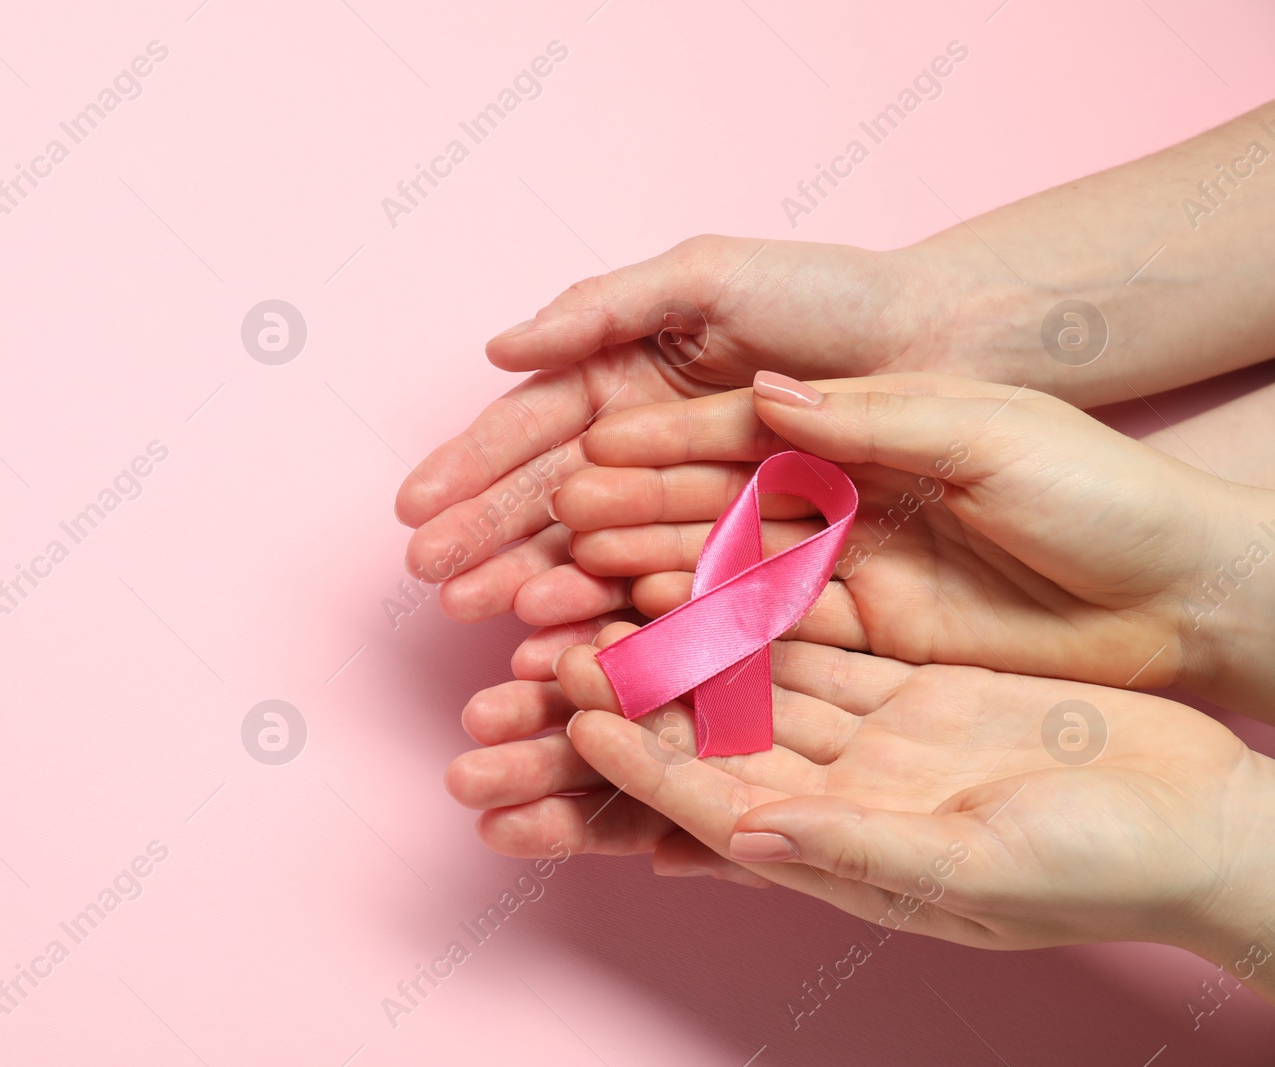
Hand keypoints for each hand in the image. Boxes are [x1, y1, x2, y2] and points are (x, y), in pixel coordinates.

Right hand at [396, 236, 932, 623]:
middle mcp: (649, 454)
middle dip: (488, 540)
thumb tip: (495, 347)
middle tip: (430, 579)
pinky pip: (677, 592)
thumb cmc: (828, 295)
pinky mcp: (751, 561)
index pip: (532, 431)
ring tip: (484, 618)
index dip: (470, 468)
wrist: (951, 344)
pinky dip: (624, 616)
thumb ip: (599, 309)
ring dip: (539, 584)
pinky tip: (573, 639)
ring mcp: (696, 512)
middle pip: (552, 502)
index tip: (414, 508)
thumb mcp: (705, 278)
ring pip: (603, 555)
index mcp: (626, 384)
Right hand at [541, 371, 1274, 717]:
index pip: (712, 435)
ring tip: (539, 615)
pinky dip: (690, 651)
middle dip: (596, 527)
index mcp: (841, 426)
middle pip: (686, 512)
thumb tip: (765, 396)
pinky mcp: (855, 640)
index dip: (629, 449)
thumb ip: (868, 417)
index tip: (567, 459)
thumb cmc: (1095, 483)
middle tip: (509, 546)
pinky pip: (754, 645)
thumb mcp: (985, 428)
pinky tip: (626, 655)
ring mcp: (833, 572)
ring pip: (705, 581)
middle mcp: (819, 497)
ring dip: (623, 592)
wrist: (1177, 588)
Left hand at [550, 631, 1274, 1001]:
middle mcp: (836, 791)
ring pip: (749, 676)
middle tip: (547, 643)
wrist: (1202, 822)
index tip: (570, 708)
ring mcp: (869, 735)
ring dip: (678, 634)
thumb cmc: (1108, 871)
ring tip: (601, 583)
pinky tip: (709, 556)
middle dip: (628, 694)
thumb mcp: (982, 869)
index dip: (636, 759)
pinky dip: (763, 599)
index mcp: (840, 848)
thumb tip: (746, 837)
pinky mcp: (908, 684)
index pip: (711, 799)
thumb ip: (859, 850)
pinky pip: (816, 635)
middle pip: (708, 736)